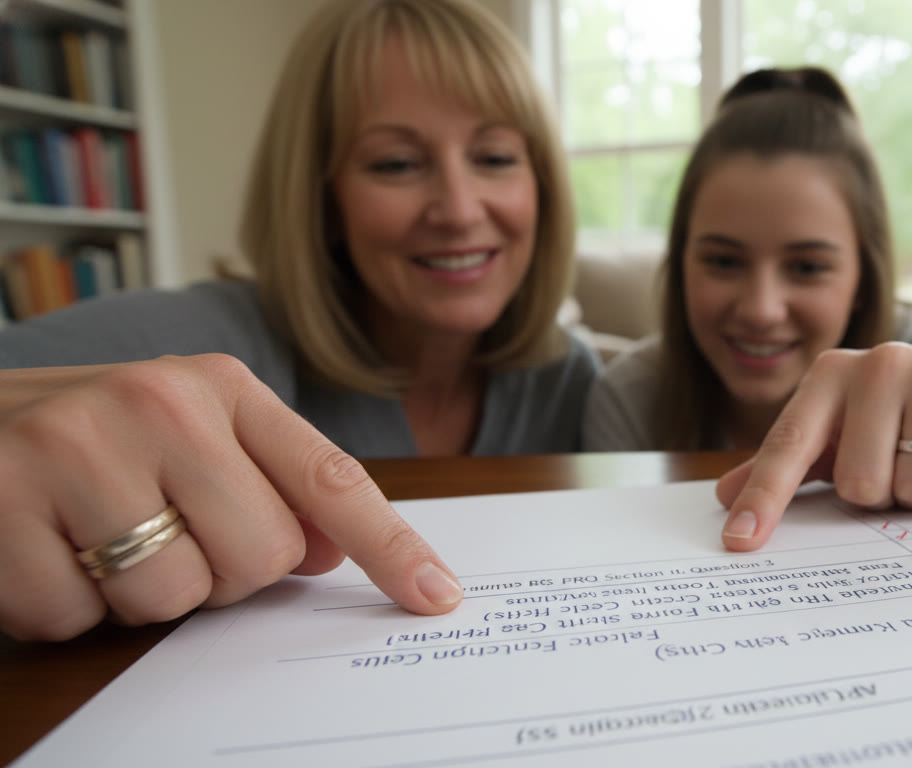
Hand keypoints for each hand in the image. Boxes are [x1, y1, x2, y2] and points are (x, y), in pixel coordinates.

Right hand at [0, 354, 461, 641]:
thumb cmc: (81, 434)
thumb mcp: (181, 431)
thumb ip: (261, 480)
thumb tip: (327, 549)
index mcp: (219, 386)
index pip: (330, 478)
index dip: (391, 546)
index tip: (437, 596)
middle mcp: (160, 404)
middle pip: (261, 558)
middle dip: (217, 572)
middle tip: (154, 530)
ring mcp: (79, 447)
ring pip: (174, 597)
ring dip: (134, 595)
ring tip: (90, 535)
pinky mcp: (6, 503)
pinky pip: (79, 617)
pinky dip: (60, 606)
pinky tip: (36, 547)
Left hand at [714, 341, 911, 550]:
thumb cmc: (890, 412)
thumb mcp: (834, 428)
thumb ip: (781, 463)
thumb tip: (724, 497)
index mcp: (829, 374)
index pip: (789, 447)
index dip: (765, 498)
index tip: (740, 541)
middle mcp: (879, 362)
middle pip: (861, 485)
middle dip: (881, 494)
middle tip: (895, 465)